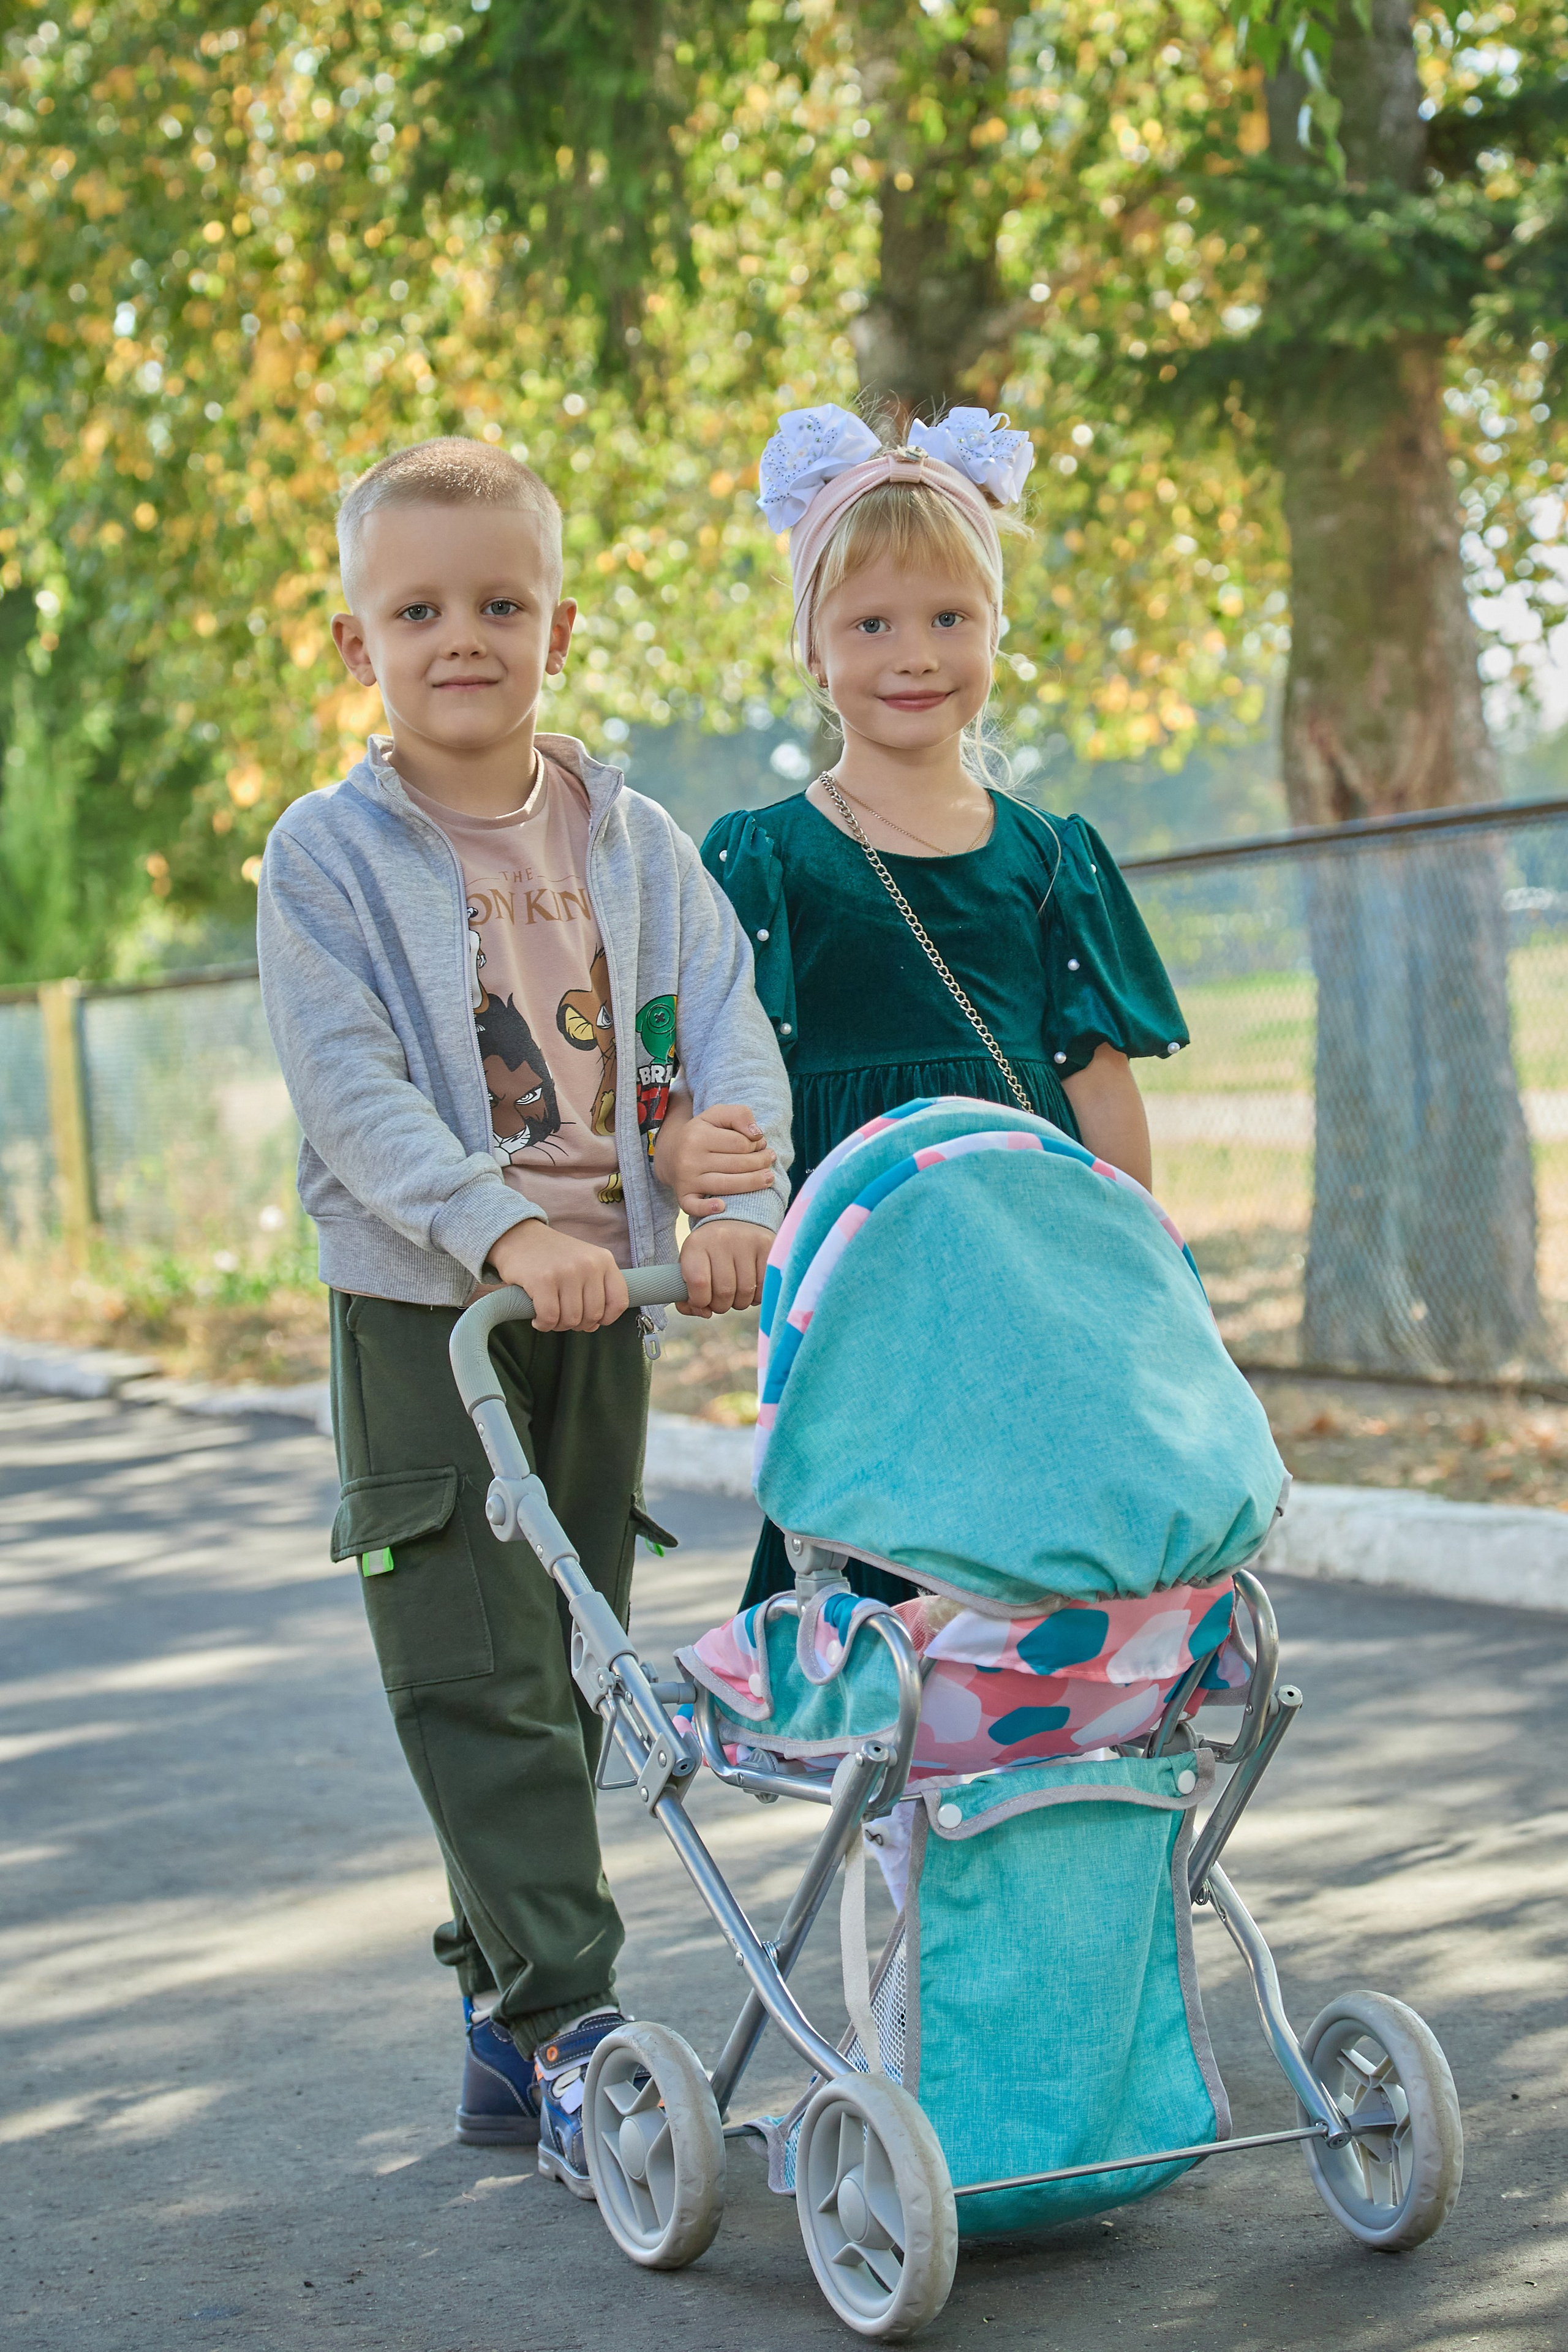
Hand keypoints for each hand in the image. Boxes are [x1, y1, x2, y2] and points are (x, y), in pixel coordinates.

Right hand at [488, 1219, 629, 1332]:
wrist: (518, 1236)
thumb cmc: (552, 1256)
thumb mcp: (583, 1263)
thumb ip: (594, 1292)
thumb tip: (594, 1326)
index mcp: (603, 1260)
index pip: (618, 1301)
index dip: (606, 1318)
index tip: (592, 1319)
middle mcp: (588, 1264)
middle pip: (593, 1315)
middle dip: (577, 1324)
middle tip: (563, 1316)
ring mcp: (566, 1271)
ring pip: (571, 1319)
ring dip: (558, 1325)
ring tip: (549, 1315)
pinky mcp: (542, 1280)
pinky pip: (550, 1317)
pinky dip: (543, 1324)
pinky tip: (537, 1318)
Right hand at [653, 1100, 776, 1219]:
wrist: (671, 1153)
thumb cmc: (702, 1133)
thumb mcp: (717, 1115)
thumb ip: (739, 1115)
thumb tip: (756, 1134)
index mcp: (698, 1136)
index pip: (740, 1143)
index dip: (756, 1144)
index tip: (760, 1143)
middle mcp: (690, 1158)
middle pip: (738, 1164)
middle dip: (760, 1162)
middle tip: (769, 1159)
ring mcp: (686, 1179)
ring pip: (726, 1185)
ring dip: (753, 1183)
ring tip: (769, 1178)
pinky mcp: (683, 1196)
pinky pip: (694, 1207)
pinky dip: (707, 1209)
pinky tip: (722, 1206)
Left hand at [678, 1219, 772, 1318]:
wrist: (734, 1221)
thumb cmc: (709, 1253)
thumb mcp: (690, 1267)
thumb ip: (687, 1296)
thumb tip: (705, 1313)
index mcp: (696, 1244)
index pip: (698, 1283)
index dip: (700, 1301)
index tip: (701, 1301)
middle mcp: (721, 1238)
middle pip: (724, 1292)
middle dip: (721, 1305)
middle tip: (720, 1300)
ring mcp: (747, 1241)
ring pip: (746, 1292)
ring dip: (739, 1302)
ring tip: (735, 1293)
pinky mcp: (767, 1246)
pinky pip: (765, 1286)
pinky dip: (757, 1296)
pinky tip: (751, 1289)